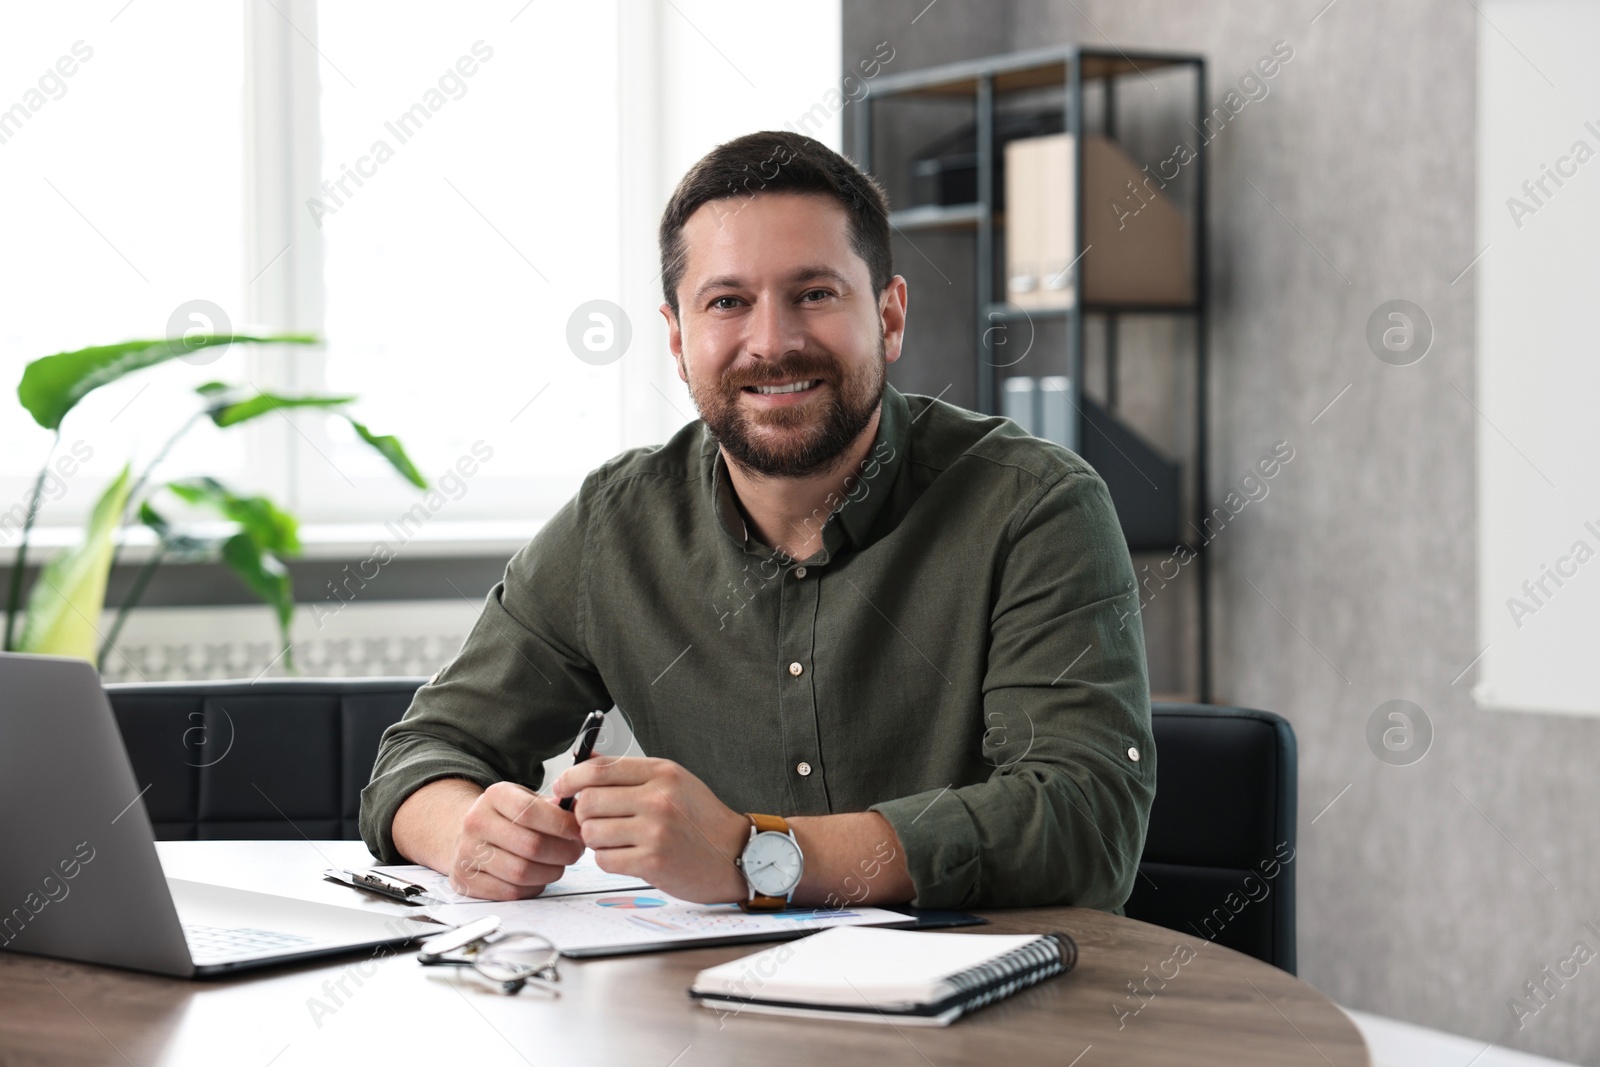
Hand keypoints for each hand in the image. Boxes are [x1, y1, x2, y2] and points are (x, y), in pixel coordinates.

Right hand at [445, 781, 584, 900]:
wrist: (467, 833)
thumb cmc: (506, 817)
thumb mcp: (526, 799)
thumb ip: (554, 806)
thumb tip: (579, 815)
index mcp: (495, 796)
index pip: (530, 811)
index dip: (562, 824)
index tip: (579, 831)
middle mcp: (476, 822)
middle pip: (531, 845)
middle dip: (563, 852)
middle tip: (576, 852)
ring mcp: (467, 852)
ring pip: (521, 872)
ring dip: (550, 872)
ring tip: (558, 865)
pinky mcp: (465, 880)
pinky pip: (510, 892)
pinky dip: (532, 888)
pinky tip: (538, 878)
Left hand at [552, 756, 747, 902]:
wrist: (735, 853)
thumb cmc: (701, 818)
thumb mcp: (673, 781)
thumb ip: (629, 772)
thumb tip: (584, 760)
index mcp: (661, 773)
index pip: (599, 768)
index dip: (571, 777)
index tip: (562, 787)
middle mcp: (658, 798)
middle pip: (588, 802)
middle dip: (582, 814)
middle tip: (593, 820)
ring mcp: (655, 831)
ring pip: (592, 833)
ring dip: (595, 839)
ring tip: (615, 839)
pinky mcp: (652, 862)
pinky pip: (604, 860)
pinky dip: (608, 859)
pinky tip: (626, 855)